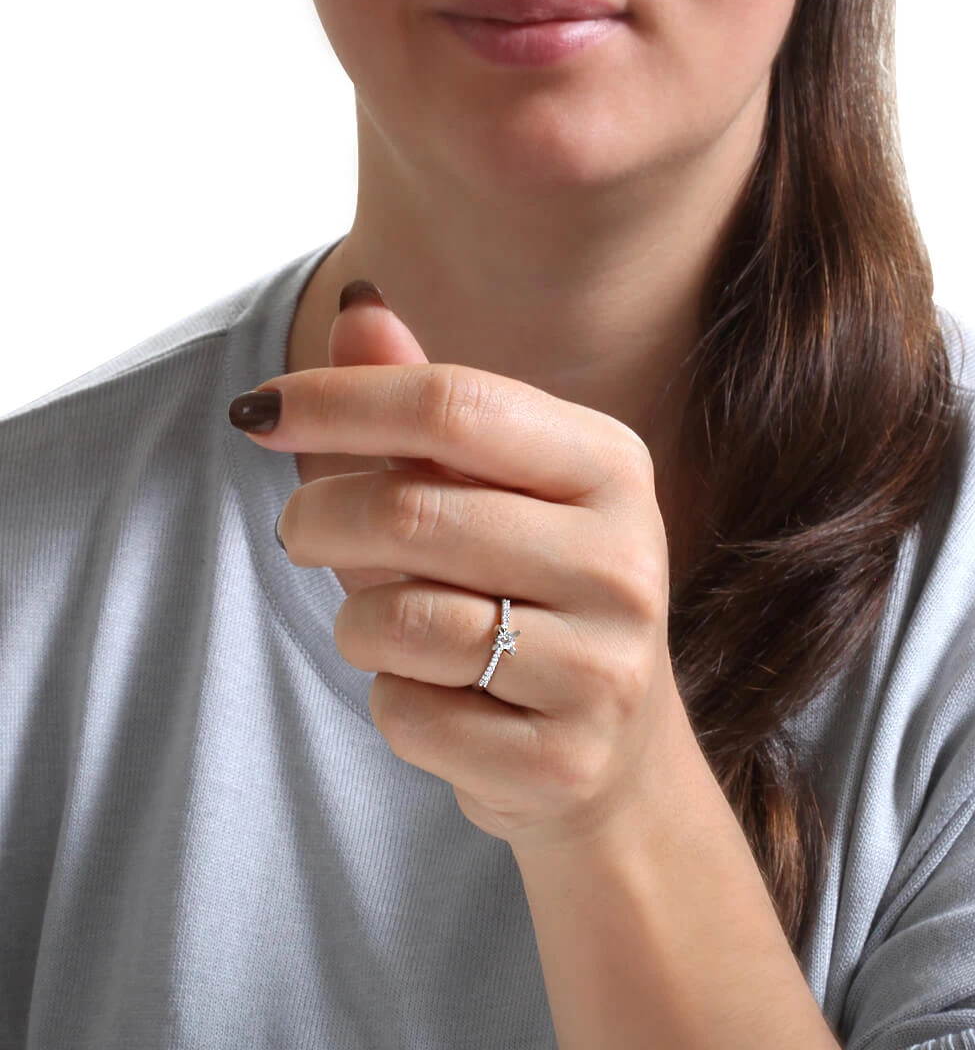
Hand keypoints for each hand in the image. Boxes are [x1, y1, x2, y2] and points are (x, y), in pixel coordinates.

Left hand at [235, 293, 701, 855]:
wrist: (611, 746)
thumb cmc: (536, 595)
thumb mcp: (500, 488)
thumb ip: (429, 401)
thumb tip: (359, 306)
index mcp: (612, 466)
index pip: (453, 404)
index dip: (338, 401)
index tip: (258, 412)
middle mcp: (624, 559)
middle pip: (411, 512)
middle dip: (316, 518)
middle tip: (299, 531)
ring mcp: (603, 667)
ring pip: (399, 622)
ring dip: (357, 622)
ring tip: (389, 627)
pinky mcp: (563, 760)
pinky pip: (411, 717)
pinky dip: (392, 703)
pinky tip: (438, 698)